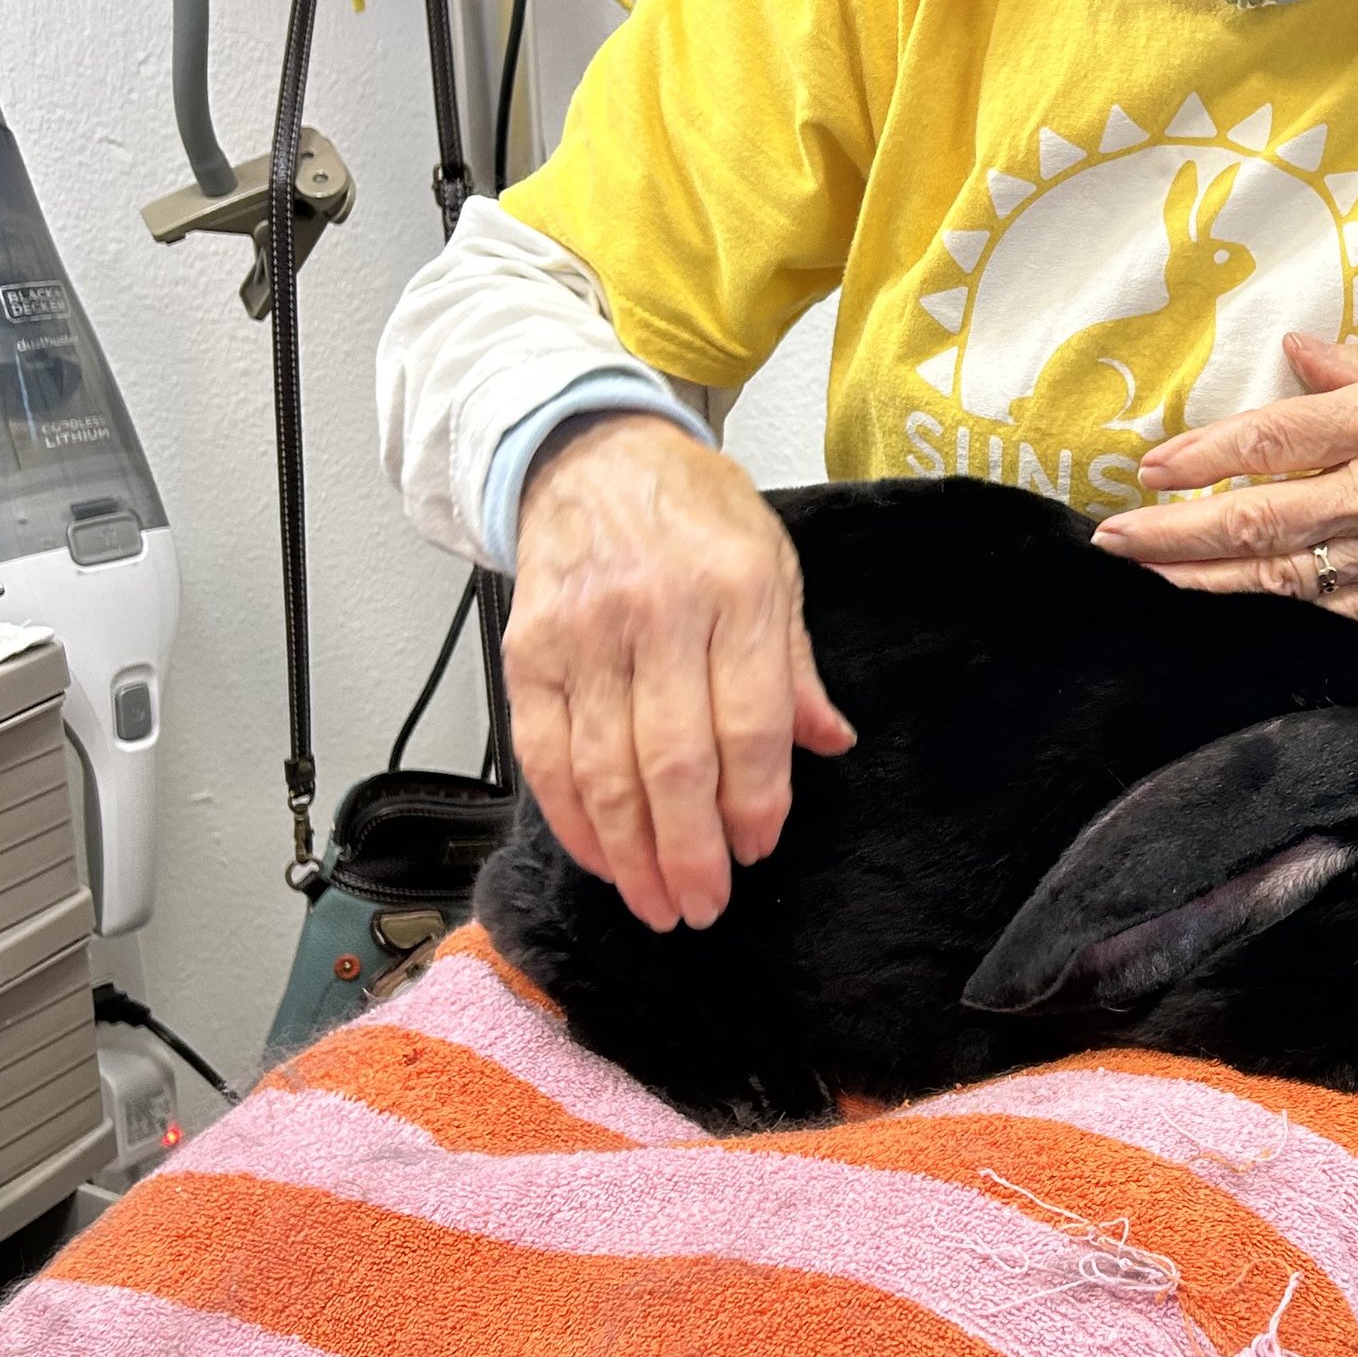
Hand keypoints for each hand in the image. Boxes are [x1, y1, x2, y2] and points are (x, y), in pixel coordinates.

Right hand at [505, 414, 852, 929]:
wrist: (593, 451)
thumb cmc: (695, 512)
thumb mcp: (773, 566)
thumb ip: (794, 665)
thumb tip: (830, 742)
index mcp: (736, 592)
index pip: (749, 725)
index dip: (754, 802)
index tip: (756, 849)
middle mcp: (657, 614)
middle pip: (672, 763)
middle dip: (690, 851)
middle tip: (703, 905)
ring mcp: (585, 633)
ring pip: (604, 771)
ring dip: (631, 854)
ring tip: (657, 902)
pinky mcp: (528, 650)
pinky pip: (544, 754)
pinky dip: (571, 818)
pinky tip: (600, 856)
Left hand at [1090, 333, 1357, 618]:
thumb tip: (1300, 355)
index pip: (1270, 441)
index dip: (1199, 458)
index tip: (1146, 467)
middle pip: (1254, 521)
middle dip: (1172, 533)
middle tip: (1113, 540)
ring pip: (1279, 578)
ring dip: (1206, 580)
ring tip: (1149, 578)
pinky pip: (1334, 611)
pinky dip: (1278, 612)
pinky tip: (1236, 609)